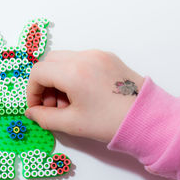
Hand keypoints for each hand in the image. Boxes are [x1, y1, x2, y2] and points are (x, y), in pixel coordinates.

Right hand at [25, 50, 143, 141]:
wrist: (147, 119)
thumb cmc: (110, 123)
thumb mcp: (72, 124)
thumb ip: (45, 118)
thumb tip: (32, 113)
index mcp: (74, 72)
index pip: (38, 73)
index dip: (32, 91)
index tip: (37, 107)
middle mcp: (85, 57)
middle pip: (49, 62)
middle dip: (44, 83)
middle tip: (52, 105)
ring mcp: (98, 55)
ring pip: (65, 60)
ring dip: (58, 79)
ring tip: (68, 103)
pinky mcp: (108, 58)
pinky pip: (81, 61)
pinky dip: (73, 74)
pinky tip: (82, 95)